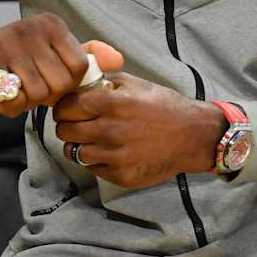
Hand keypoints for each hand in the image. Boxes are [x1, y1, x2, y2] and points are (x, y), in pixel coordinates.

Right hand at [0, 12, 123, 116]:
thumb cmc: (15, 59)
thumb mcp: (52, 52)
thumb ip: (86, 56)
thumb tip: (118, 60)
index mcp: (52, 25)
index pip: (81, 66)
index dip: (70, 84)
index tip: (53, 81)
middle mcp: (31, 28)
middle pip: (61, 83)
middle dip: (48, 95)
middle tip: (31, 88)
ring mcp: (7, 43)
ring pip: (38, 93)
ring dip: (27, 102)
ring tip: (16, 90)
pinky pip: (13, 97)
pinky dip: (10, 105)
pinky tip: (2, 95)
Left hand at [50, 72, 226, 189]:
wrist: (193, 136)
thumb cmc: (165, 107)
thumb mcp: (138, 84)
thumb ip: (107, 81)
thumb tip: (81, 82)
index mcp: (113, 104)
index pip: (66, 107)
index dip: (63, 107)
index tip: (67, 109)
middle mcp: (111, 131)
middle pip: (65, 131)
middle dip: (67, 126)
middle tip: (77, 124)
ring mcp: (115, 156)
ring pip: (75, 152)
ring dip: (78, 145)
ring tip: (91, 140)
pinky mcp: (121, 175)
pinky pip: (93, 168)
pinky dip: (95, 160)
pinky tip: (109, 152)